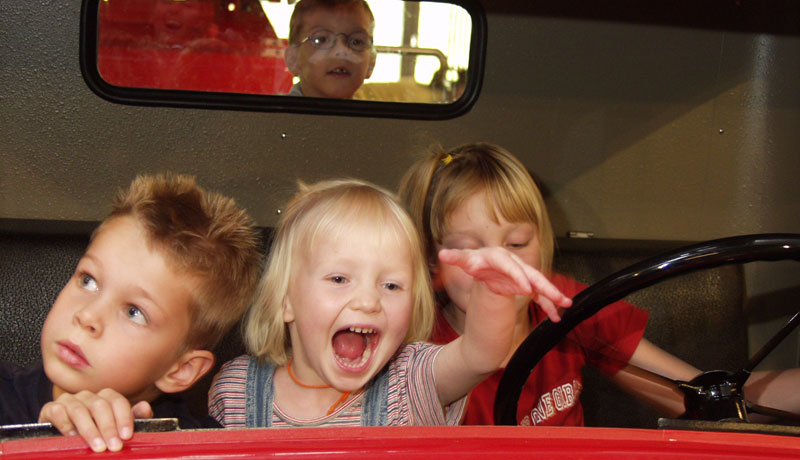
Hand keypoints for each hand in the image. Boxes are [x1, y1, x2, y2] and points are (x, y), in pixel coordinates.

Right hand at [38, 389, 152, 451]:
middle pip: (100, 405)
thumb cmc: (94, 432)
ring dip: (89, 429)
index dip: (124, 418)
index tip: (127, 436)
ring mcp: (69, 401)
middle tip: (114, 447)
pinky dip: (65, 423)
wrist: (62, 438)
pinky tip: (71, 436)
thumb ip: (132, 419)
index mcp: (105, 398)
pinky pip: (57, 411)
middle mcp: (88, 396)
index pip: (118, 402)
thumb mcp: (114, 428)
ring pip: (79, 409)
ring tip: (97, 447)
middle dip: (108, 428)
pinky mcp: (50, 409)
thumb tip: (146, 407)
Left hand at [438, 247, 570, 321]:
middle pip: (530, 274)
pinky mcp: (526, 286)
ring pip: (539, 284)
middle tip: (556, 297)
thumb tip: (443, 254)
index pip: (509, 265)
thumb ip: (456, 259)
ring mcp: (521, 275)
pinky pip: (538, 295)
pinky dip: (547, 305)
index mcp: (498, 256)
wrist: (483, 268)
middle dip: (544, 285)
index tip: (525, 289)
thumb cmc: (475, 264)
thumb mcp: (465, 263)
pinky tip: (555, 317)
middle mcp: (513, 264)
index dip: (517, 275)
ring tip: (565, 304)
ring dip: (552, 294)